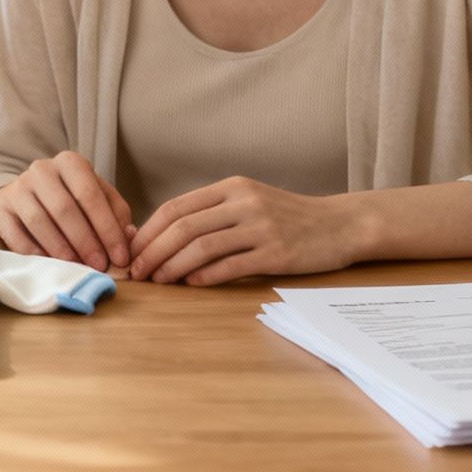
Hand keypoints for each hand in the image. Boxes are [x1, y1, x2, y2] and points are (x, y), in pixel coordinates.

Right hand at [0, 151, 134, 271]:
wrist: (24, 197)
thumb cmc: (69, 199)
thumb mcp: (95, 198)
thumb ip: (115, 214)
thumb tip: (129, 236)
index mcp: (70, 163)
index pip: (91, 195)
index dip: (108, 229)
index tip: (121, 257)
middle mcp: (41, 170)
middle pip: (65, 209)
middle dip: (86, 241)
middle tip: (100, 266)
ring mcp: (17, 188)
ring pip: (41, 221)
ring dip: (62, 249)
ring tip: (78, 267)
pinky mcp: (0, 209)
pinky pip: (17, 236)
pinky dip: (36, 254)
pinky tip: (52, 266)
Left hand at [128, 176, 358, 285]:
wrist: (340, 225)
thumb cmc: (288, 217)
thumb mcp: (248, 202)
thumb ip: (212, 214)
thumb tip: (163, 237)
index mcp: (232, 187)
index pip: (176, 207)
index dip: (148, 231)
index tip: (131, 251)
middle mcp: (244, 202)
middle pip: (183, 227)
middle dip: (152, 251)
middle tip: (136, 272)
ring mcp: (261, 227)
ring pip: (202, 247)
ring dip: (173, 267)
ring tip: (158, 281)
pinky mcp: (277, 253)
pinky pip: (231, 265)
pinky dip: (205, 276)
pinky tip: (191, 285)